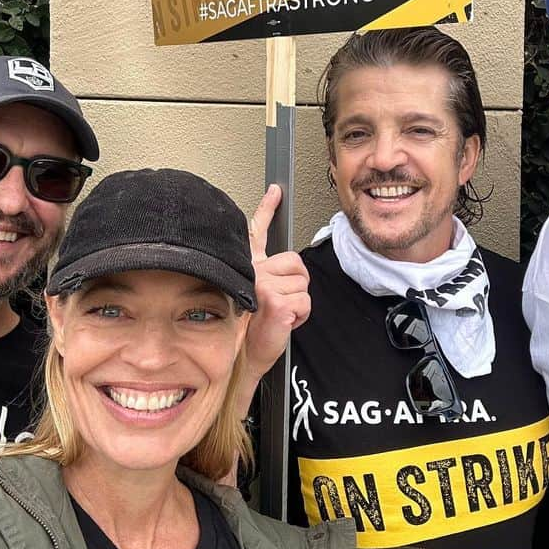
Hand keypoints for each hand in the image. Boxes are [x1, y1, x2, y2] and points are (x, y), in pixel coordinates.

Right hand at [244, 184, 310, 382]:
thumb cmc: (252, 330)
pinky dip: (302, 316)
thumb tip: (287, 271)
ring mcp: (262, 285)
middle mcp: (253, 272)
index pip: (258, 232)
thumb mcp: (260, 298)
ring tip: (279, 314)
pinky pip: (305, 302)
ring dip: (299, 303)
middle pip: (297, 264)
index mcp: (249, 267)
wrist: (244, 358)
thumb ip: (270, 278)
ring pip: (304, 285)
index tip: (275, 190)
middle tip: (281, 302)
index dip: (267, 208)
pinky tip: (284, 322)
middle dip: (298, 285)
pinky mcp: (274, 301)